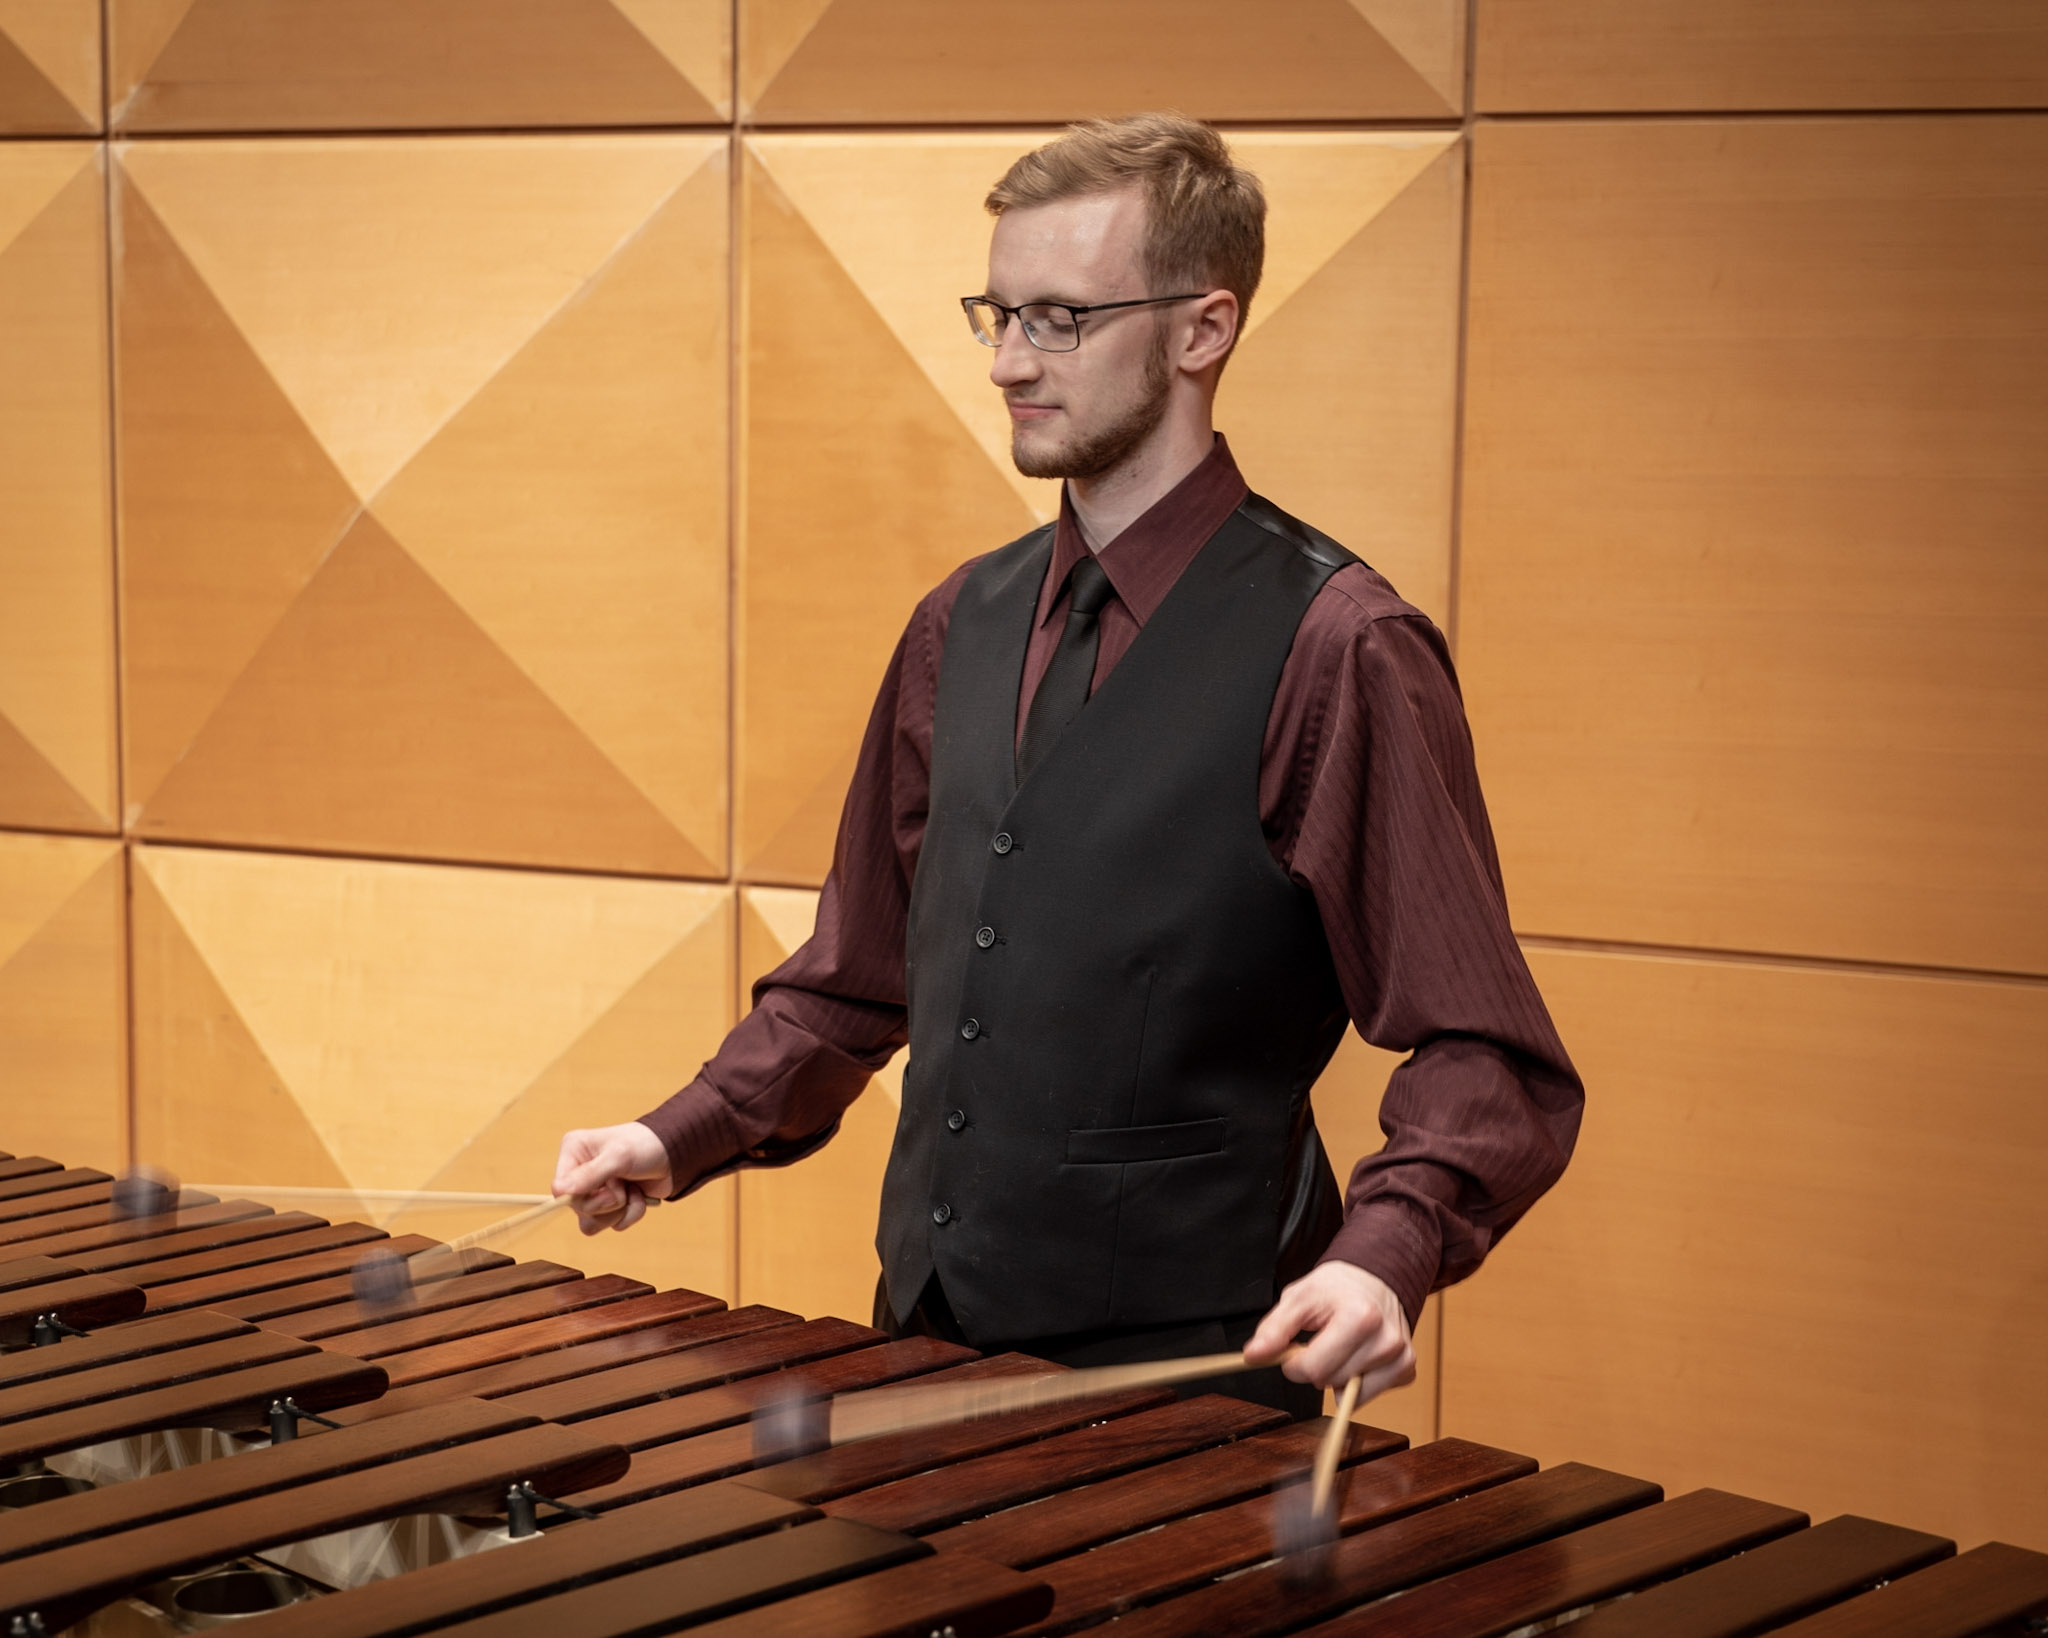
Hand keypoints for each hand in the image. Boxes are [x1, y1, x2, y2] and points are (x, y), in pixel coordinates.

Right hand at [552, 1122, 673, 1234]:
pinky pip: (613, 1225)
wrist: (676, 1154)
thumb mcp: (619, 1157)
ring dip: (620, 1211)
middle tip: (623, 1184)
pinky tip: (639, 1195)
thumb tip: (560, 1191)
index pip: (560, 1189)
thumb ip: (590, 1174)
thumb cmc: (646, 1146)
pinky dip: (631, 1213)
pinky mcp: (612, 1205)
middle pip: (578, 1209)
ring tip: (632, 1190)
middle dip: (608, 1202)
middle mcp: (579, 1172)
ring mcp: (596, 1190)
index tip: (606, 1187)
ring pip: (592, 1223)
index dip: (581, 1197)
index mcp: (573, 1151)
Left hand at [1243, 1261, 1415, 1400]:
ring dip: (1337, 1375)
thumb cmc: (1335, 1288)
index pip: (1313, 1369)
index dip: (1294, 1363)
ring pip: (1348, 1393)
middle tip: (1322, 1340)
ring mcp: (1401, 1356)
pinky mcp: (1407, 1368)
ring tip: (1342, 1345)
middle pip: (1330, 1381)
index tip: (1296, 1346)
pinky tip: (1358, 1356)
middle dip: (1317, 1366)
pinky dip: (1357, 1382)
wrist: (1375, 1278)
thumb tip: (1252, 1356)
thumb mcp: (1298, 1298)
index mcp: (1360, 1317)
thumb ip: (1274, 1328)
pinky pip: (1369, 1395)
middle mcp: (1387, 1339)